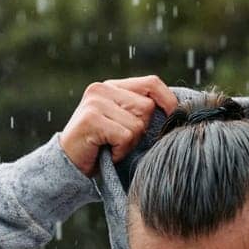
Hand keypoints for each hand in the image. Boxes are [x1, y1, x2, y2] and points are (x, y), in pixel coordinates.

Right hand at [59, 75, 180, 176]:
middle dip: (142, 130)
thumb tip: (178, 111)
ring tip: (112, 146)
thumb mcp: (124, 123)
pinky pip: (125, 136)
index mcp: (112, 86)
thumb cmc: (103, 147)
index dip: (168, 100)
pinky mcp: (91, 118)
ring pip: (138, 124)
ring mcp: (95, 102)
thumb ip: (142, 111)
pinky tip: (107, 152)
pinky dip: (121, 151)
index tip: (175, 117)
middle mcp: (102, 88)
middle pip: (147, 107)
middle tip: (122, 141)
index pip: (151, 83)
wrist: (70, 165)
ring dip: (130, 143)